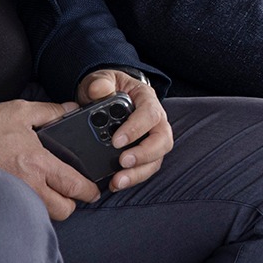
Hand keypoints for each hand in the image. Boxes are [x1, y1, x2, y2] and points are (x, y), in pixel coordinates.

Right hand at [0, 98, 100, 220]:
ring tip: (51, 191)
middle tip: (72, 192)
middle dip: (73, 203)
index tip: (94, 191)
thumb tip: (72, 109)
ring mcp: (14, 195)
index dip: (89, 191)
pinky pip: (24, 211)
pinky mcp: (1, 199)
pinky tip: (31, 193)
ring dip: (52, 206)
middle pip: (63, 210)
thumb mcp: (22, 111)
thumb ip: (51, 111)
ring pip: (44, 214)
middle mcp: (28, 184)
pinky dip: (32, 206)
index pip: (73, 186)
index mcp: (38, 163)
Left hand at [77, 69, 172, 191]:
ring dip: (139, 172)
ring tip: (118, 181)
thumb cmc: (107, 87)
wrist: (106, 96)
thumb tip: (99, 92)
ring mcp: (152, 138)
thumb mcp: (101, 79)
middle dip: (144, 154)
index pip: (150, 114)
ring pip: (157, 158)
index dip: (136, 129)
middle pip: (162, 140)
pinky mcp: (144, 153)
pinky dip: (132, 178)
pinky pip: (145, 168)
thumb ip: (100, 84)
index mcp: (146, 98)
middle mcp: (155, 120)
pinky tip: (115, 183)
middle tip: (123, 162)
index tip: (116, 141)